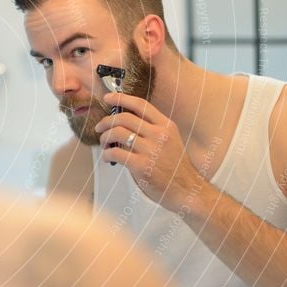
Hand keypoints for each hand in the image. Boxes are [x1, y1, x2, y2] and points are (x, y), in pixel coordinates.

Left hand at [94, 93, 204, 212]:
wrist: (187, 189)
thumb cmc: (174, 166)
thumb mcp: (169, 140)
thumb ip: (151, 129)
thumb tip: (123, 121)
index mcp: (166, 125)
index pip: (140, 104)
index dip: (121, 98)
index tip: (108, 97)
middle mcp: (159, 134)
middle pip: (124, 118)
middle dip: (106, 121)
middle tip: (99, 128)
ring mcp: (150, 150)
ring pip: (117, 133)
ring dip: (104, 138)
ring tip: (104, 144)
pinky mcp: (141, 165)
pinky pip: (115, 153)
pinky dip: (106, 154)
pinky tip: (107, 158)